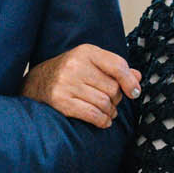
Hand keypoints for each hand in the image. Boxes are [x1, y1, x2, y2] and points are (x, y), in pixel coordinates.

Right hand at [22, 44, 139, 127]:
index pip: (118, 66)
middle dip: (116, 99)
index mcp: (86, 52)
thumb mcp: (91, 63)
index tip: (134, 92)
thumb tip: (137, 78)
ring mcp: (66, 83)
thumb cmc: (69, 73)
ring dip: (110, 112)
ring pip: (104, 103)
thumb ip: (115, 69)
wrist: (36, 83)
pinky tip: (103, 120)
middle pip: (112, 88)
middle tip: (112, 102)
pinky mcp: (61, 101)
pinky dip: (102, 120)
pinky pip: (92, 114)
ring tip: (108, 112)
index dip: (129, 81)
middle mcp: (76, 65)